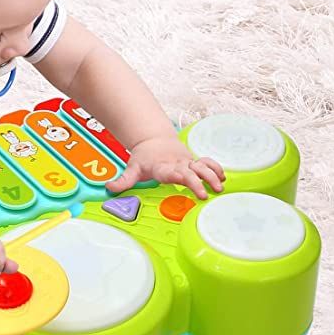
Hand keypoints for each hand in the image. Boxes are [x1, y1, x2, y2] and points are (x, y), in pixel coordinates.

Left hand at [106, 136, 225, 199]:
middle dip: (201, 181)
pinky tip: (223, 178)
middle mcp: (178, 164)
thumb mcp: (131, 169)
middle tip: (207, 194)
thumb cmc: (143, 158)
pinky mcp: (193, 160)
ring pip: (203, 166)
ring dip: (213, 175)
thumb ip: (123, 181)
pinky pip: (207, 162)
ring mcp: (187, 161)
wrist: (152, 140)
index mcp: (163, 167)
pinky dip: (216, 168)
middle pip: (193, 171)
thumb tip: (109, 189)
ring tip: (220, 188)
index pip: (176, 173)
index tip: (194, 189)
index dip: (185, 180)